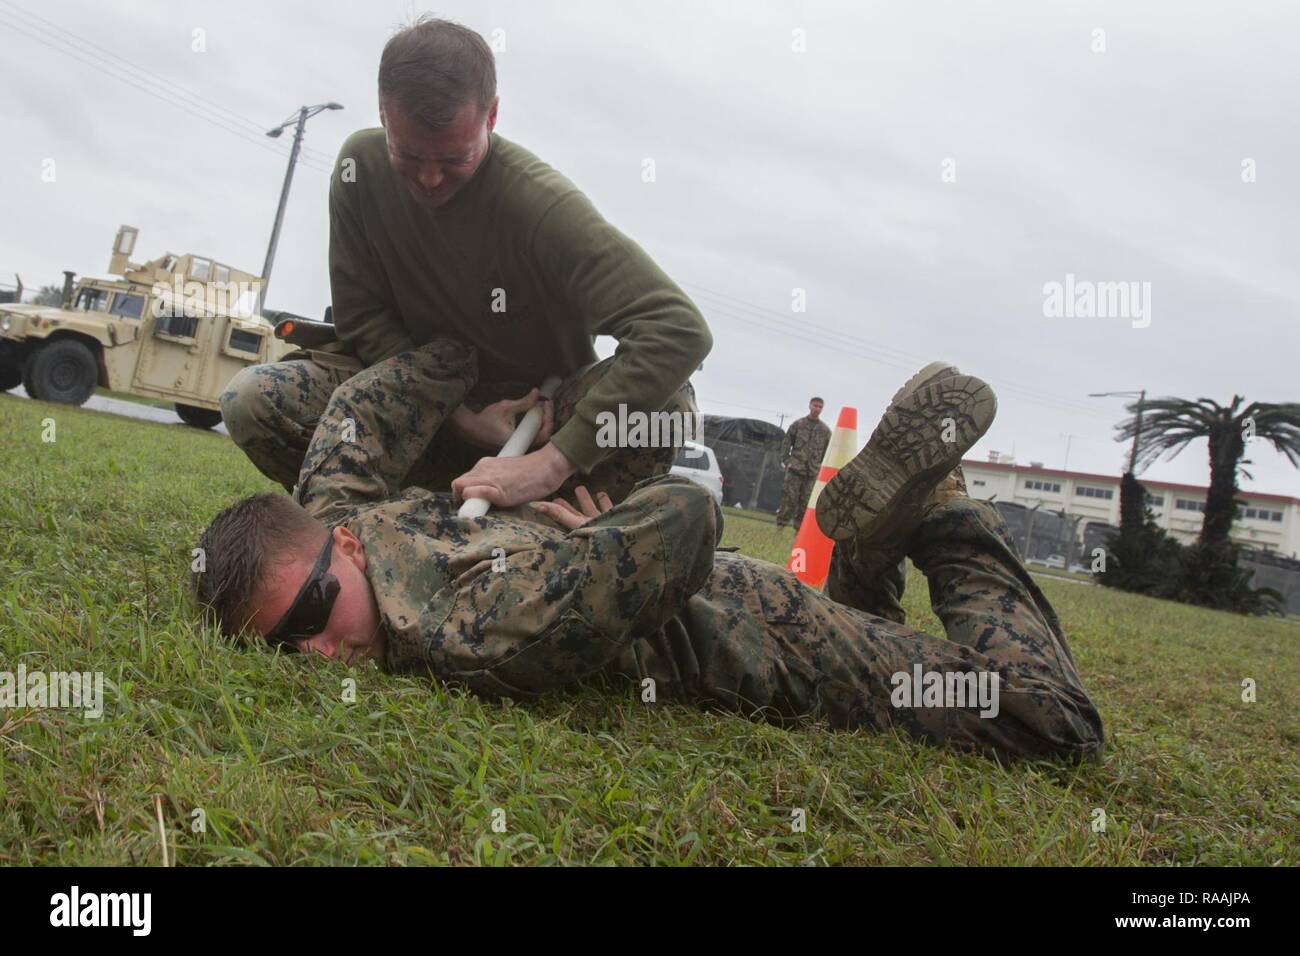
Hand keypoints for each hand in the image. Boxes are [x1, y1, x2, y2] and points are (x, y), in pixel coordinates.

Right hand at [447, 389, 554, 450]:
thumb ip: (523, 402)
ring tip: (541, 405)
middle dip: (548, 417)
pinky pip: (532, 435)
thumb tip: (537, 393)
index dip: (549, 418)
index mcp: (518, 440)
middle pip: (544, 436)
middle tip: (545, 403)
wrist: (470, 428)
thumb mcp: (506, 407)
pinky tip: (534, 412)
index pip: (543, 434)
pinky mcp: (516, 443)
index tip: (546, 403)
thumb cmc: (486, 419)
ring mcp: (518, 446)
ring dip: (542, 420)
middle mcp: (520, 446)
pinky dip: (536, 424)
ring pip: (539, 436)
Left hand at [452, 442, 576, 508]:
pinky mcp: (499, 491)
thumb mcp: (506, 471)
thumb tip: (487, 493)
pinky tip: (480, 508)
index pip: (464, 479)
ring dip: (463, 502)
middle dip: (459, 499)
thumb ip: (494, 479)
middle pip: (458, 483)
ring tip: (475, 511)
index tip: (470, 502)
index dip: (462, 492)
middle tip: (470, 509)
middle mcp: (484, 469)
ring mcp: (490, 479)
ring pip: (460, 487)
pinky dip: (472, 500)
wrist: (548, 466)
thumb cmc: (533, 471)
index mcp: (485, 464)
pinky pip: (476, 492)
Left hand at [531, 486, 613, 529]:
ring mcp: (602, 523)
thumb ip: (559, 514)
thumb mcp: (577, 523)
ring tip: (580, 488)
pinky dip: (604, 501)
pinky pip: (609, 509)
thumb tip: (537, 505)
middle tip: (559, 496)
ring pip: (591, 509)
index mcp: (579, 528)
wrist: (625, 542)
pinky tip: (602, 493)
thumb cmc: (599, 534)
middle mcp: (589, 526)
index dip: (556, 510)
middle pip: (576, 514)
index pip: (564, 518)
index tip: (548, 501)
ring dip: (585, 500)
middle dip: (568, 505)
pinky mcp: (616, 519)